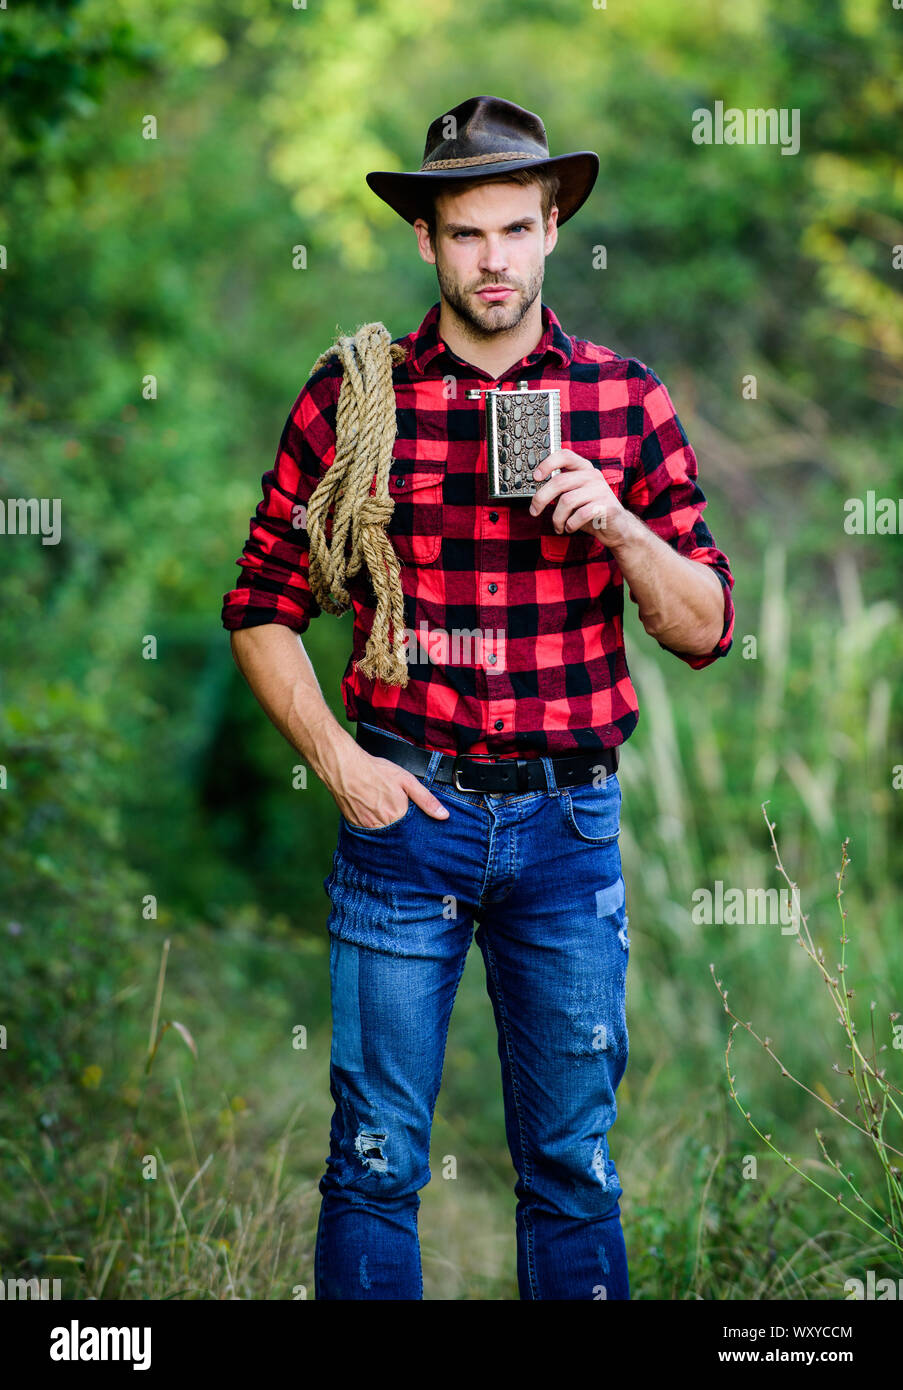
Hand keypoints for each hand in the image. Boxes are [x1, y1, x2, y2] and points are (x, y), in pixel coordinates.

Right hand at [328, 747, 449, 828]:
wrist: (344, 768)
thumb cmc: (376, 771)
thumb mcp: (406, 780)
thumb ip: (426, 799)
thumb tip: (443, 815)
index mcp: (398, 816)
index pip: (413, 832)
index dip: (416, 828)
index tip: (416, 822)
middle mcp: (383, 826)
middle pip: (398, 836)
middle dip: (403, 831)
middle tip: (400, 817)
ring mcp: (367, 827)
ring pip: (384, 836)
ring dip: (388, 830)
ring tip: (387, 814)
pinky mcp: (355, 826)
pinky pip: (369, 833)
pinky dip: (374, 827)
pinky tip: (374, 814)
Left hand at [529, 449, 631, 548]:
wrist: (616, 527)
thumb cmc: (590, 510)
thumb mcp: (574, 495)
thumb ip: (560, 490)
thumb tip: (536, 492)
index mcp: (583, 468)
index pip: (565, 455)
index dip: (547, 464)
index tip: (535, 477)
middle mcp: (592, 476)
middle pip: (559, 481)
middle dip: (541, 498)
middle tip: (534, 511)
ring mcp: (600, 490)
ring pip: (566, 501)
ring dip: (557, 518)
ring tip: (558, 526)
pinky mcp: (606, 506)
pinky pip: (580, 515)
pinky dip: (570, 525)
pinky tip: (570, 528)